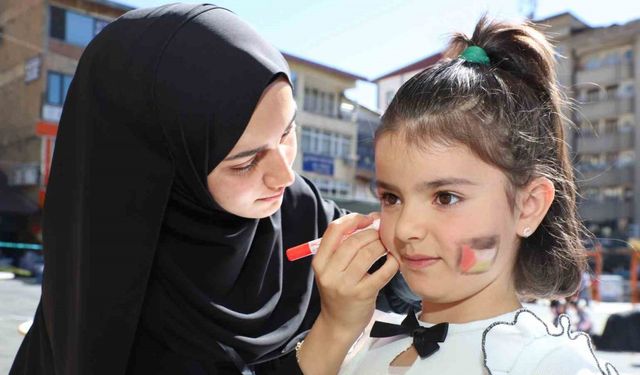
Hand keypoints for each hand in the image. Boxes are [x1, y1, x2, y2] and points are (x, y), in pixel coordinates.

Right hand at [312, 213, 398, 339]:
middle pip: (353, 241)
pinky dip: (391, 262)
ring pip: (367, 254)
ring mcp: (345, 285)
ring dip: (381, 245)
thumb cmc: (339, 290)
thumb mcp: (331, 269)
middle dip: (371, 232)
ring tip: (386, 244)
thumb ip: (342, 246)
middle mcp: (329, 273)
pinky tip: (394, 259)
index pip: (334, 230)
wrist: (338, 324)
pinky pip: (382, 272)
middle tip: (381, 232)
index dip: (353, 219)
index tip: (366, 219)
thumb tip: (369, 220)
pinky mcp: (363, 295)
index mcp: (319, 262)